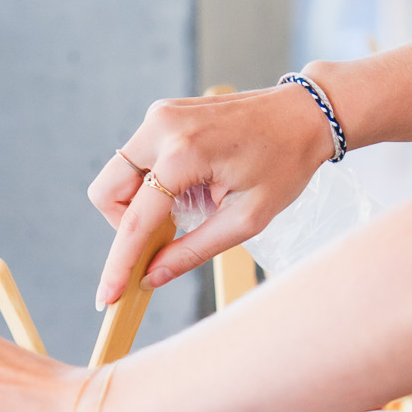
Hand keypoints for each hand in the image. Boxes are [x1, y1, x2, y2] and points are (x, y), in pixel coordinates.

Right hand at [87, 81, 335, 303]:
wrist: (304, 114)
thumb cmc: (284, 164)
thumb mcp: (246, 219)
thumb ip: (194, 250)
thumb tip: (152, 277)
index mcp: (183, 152)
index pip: (135, 220)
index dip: (119, 264)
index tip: (108, 297)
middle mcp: (161, 127)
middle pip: (107, 192)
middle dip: (124, 225)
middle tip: (166, 236)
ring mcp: (159, 115)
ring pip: (117, 175)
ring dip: (141, 203)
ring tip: (189, 208)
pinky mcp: (163, 114)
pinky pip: (137, 159)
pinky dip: (152, 183)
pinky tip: (191, 188)